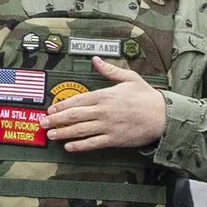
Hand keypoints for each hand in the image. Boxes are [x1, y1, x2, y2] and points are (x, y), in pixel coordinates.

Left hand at [47, 59, 168, 153]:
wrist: (163, 116)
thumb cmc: (147, 97)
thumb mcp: (129, 78)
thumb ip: (110, 70)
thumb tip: (96, 59)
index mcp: (105, 95)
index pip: (78, 100)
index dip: (62, 105)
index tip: (51, 108)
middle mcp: (103, 111)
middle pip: (74, 116)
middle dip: (56, 119)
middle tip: (43, 122)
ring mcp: (108, 126)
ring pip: (80, 130)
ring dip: (63, 133)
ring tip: (51, 135)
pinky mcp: (114, 139)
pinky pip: (92, 143)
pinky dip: (79, 146)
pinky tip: (69, 146)